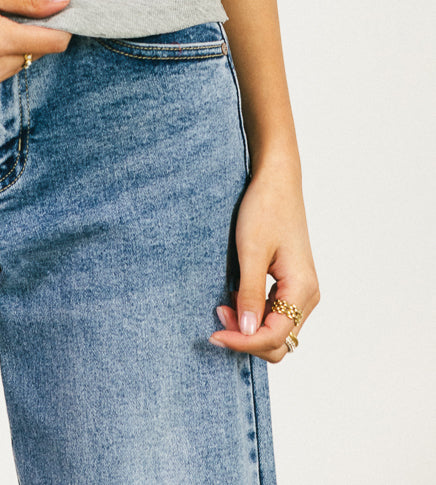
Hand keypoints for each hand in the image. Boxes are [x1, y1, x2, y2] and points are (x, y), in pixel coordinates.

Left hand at [209, 159, 319, 360]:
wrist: (276, 181)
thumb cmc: (265, 209)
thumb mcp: (251, 251)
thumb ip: (251, 294)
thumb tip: (249, 333)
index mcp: (302, 289)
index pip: (275, 336)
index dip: (243, 342)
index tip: (214, 334)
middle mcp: (307, 295)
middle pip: (279, 341)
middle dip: (247, 338)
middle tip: (217, 318)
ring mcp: (301, 290)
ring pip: (277, 330)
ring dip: (250, 328)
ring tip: (222, 307)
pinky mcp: (291, 283)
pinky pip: (275, 313)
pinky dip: (254, 315)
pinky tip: (234, 299)